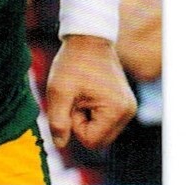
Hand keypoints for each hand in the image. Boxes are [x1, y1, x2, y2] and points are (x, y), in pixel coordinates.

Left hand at [46, 35, 136, 150]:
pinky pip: (104, 121)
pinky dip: (92, 111)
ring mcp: (128, 108)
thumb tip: (59, 145)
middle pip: (98, 139)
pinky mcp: (123, 103)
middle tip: (76, 98)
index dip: (75, 125)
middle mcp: (128, 112)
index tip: (73, 102)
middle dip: (81, 123)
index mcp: (116, 111)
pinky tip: (88, 93)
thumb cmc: (72, 63)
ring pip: (100, 131)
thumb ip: (58, 121)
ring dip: (86, 117)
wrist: (88, 39)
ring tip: (82, 94)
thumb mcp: (58, 92)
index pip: (91, 141)